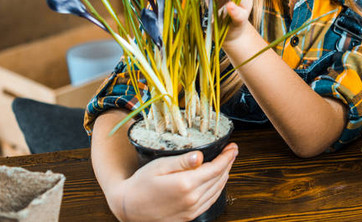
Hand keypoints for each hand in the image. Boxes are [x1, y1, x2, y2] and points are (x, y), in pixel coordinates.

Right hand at [107, 143, 237, 221]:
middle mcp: (191, 199)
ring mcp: (191, 210)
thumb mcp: (160, 166)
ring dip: (224, 175)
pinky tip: (216, 180)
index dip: (227, 156)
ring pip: (216, 190)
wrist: (129, 207)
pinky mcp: (189, 216)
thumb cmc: (141, 184)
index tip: (232, 147)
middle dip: (228, 163)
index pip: (215, 168)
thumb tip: (201, 156)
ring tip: (227, 163)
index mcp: (185, 184)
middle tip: (232, 151)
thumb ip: (182, 161)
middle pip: (219, 178)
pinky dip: (217, 189)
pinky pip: (210, 201)